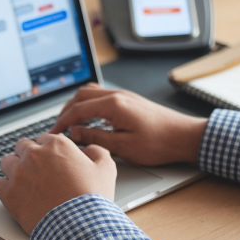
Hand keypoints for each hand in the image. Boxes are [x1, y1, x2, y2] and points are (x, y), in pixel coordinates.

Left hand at [0, 133, 116, 234]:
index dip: (49, 151)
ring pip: (7, 162)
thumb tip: (89, 149)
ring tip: (24, 182)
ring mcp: (18, 173)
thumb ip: (97, 151)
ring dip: (14, 169)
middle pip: (23, 147)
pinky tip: (16, 195)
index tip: (52, 161)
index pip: (45, 139)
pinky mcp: (9, 193)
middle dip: (29, 156)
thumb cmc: (92, 198)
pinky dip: (6, 189)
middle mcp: (34, 154)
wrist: (78, 227)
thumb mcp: (105, 169)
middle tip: (38, 171)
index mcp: (56, 145)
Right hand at [50, 83, 207, 166]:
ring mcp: (123, 95)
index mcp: (114, 105)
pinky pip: (101, 95)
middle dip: (65, 111)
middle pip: (80, 96)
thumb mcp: (123, 147)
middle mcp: (117, 95)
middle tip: (58, 128)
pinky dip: (88, 104)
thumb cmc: (159, 144)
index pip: (78, 110)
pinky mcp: (129, 100)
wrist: (186, 137)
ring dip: (76, 105)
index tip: (53, 133)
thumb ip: (95, 137)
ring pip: (90, 92)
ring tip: (70, 122)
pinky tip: (89, 118)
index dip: (62, 122)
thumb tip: (74, 133)